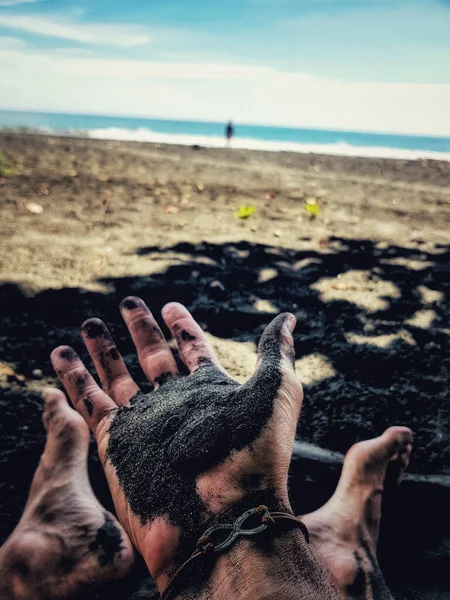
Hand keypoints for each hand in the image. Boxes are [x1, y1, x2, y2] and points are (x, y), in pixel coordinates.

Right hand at [50, 299, 302, 591]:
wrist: (223, 520)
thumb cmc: (255, 454)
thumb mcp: (275, 392)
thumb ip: (275, 352)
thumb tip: (287, 318)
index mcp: (211, 392)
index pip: (192, 349)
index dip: (182, 327)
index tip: (170, 305)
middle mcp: (175, 405)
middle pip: (152, 359)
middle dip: (140, 330)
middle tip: (127, 303)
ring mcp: (144, 424)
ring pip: (116, 377)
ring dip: (102, 350)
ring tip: (89, 324)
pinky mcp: (114, 443)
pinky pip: (89, 403)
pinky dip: (74, 380)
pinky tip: (62, 356)